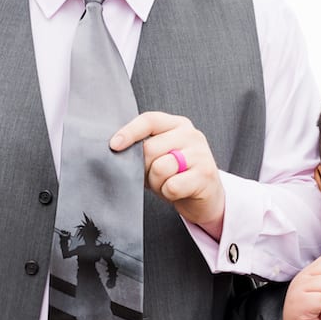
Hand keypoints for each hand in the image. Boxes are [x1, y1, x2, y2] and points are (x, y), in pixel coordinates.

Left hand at [110, 111, 225, 236]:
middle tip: (152, 177)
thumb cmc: (178, 176)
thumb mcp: (160, 157)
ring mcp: (200, 154)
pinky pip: (172, 186)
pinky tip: (177, 192)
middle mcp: (191, 135)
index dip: (129, 132)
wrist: (206, 198)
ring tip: (166, 184)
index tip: (114, 145)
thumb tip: (117, 149)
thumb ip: (145, 148)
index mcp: (177, 125)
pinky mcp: (205, 175)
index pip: (150, 120)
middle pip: (151, 148)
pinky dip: (169, 193)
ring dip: (157, 183)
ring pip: (160, 168)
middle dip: (144, 168)